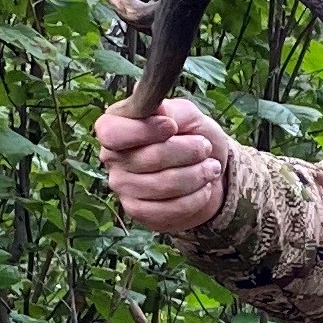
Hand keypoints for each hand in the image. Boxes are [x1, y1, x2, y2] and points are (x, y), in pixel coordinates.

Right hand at [98, 94, 231, 237]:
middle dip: (188, 151)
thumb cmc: (190, 135)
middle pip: (148, 159)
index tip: (172, 127)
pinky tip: (203, 187)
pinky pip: (170, 208)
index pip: (111, 132)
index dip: (144, 131)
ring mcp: (122, 187)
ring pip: (164, 185)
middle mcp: (112, 158)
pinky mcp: (137, 211)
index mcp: (115, 126)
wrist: (205, 169)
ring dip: (197, 175)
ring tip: (211, 167)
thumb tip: (159, 112)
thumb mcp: (186, 114)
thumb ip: (171, 111)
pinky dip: (196, 197)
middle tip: (205, 147)